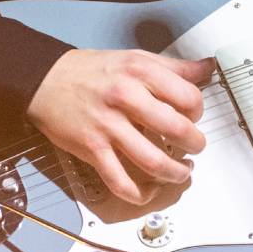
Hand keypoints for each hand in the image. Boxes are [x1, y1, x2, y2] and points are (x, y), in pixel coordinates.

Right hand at [25, 49, 214, 205]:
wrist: (45, 80)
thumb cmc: (91, 70)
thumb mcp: (135, 57)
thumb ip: (173, 67)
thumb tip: (206, 68)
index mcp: (140, 71)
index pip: (188, 98)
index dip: (198, 111)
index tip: (194, 116)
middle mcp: (126, 98)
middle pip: (177, 130)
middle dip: (194, 144)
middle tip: (194, 147)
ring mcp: (108, 126)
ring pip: (154, 161)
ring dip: (176, 173)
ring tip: (181, 171)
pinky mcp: (92, 149)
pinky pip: (121, 181)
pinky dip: (140, 194)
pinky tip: (149, 191)